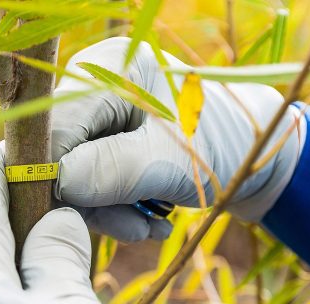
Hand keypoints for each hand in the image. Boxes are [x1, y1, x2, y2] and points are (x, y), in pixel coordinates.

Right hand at [52, 37, 304, 241]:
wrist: (254, 153)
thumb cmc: (224, 143)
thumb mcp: (173, 160)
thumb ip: (115, 169)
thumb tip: (58, 185)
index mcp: (108, 68)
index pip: (55, 128)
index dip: (57, 176)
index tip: (81, 216)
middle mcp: (93, 85)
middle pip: (60, 153)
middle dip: (91, 200)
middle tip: (133, 229)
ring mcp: (97, 113)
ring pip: (73, 173)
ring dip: (107, 211)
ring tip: (148, 227)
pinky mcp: (104, 138)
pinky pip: (90, 179)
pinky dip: (114, 206)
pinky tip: (147, 219)